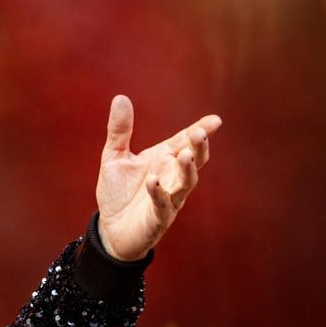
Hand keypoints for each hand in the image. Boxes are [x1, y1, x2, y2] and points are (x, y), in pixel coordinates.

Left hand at [95, 95, 221, 260]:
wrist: (110, 229)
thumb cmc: (118, 192)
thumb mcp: (114, 157)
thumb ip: (119, 130)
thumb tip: (120, 97)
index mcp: (163, 159)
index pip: (184, 141)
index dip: (200, 131)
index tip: (215, 120)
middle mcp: (171, 177)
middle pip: (192, 160)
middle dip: (198, 147)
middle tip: (200, 133)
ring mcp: (168, 199)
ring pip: (185, 183)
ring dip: (186, 169)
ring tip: (184, 154)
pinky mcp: (157, 218)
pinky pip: (162, 205)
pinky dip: (158, 193)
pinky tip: (153, 181)